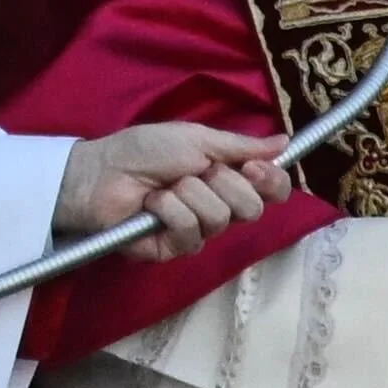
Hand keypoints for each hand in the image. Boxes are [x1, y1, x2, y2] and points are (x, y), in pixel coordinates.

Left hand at [58, 123, 292, 260]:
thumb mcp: (197, 138)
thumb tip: (285, 141)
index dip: (271, 181)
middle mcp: (219, 206)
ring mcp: (197, 230)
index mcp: (229, 178)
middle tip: (197, 171)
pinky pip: (191, 234)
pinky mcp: (174, 249)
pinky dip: (171, 212)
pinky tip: (152, 206)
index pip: (272, 191)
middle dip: (224, 183)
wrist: (102, 171)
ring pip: (220, 219)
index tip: (253, 167)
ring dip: (189, 194)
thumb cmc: (145, 150)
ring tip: (164, 186)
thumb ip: (241, 145)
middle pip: (252, 208)